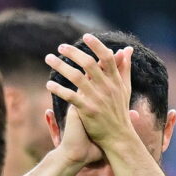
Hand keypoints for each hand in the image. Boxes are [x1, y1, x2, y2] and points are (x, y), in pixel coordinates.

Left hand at [46, 36, 136, 159]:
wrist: (118, 138)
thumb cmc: (120, 112)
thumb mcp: (126, 88)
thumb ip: (125, 68)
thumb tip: (127, 49)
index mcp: (116, 81)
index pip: (107, 58)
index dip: (96, 45)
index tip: (85, 36)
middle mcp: (107, 88)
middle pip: (89, 64)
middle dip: (74, 52)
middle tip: (60, 46)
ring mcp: (97, 99)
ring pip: (76, 77)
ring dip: (61, 66)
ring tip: (49, 58)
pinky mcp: (87, 111)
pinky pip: (70, 97)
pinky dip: (59, 89)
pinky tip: (48, 84)